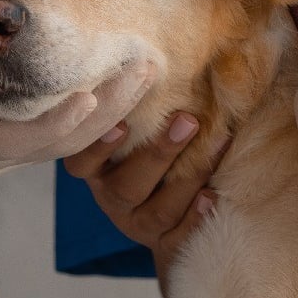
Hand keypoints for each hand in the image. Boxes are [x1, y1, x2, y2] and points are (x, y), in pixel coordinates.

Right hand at [0, 61, 154, 221]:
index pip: (21, 141)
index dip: (60, 121)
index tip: (97, 90)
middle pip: (58, 143)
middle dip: (105, 111)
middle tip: (145, 69)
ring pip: (62, 140)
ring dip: (106, 110)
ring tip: (142, 73)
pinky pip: (52, 134)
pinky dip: (85, 113)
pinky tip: (111, 84)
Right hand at [63, 113, 226, 282]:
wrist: (168, 214)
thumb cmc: (149, 149)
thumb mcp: (136, 127)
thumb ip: (140, 103)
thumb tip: (158, 53)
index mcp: (95, 171)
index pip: (82, 163)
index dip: (96, 147)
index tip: (118, 124)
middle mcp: (112, 199)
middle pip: (126, 186)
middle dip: (158, 153)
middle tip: (187, 120)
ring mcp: (139, 225)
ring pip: (157, 211)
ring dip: (187, 177)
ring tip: (215, 144)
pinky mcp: (165, 244)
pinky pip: (179, 237)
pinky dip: (196, 217)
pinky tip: (212, 196)